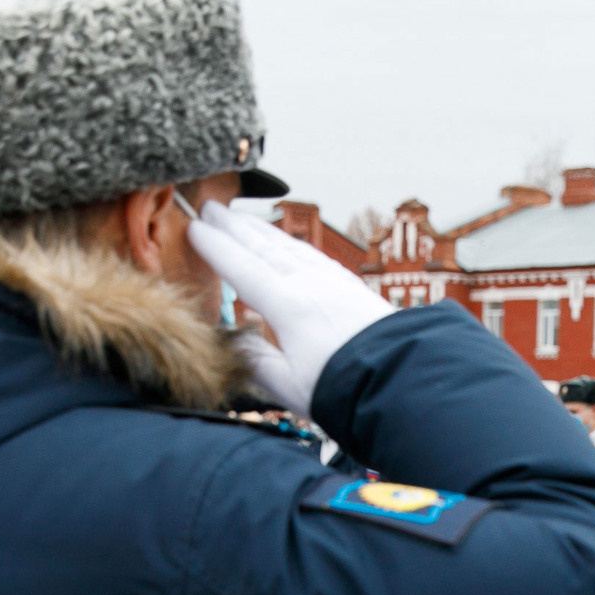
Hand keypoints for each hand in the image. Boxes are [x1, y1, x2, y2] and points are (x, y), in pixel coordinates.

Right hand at [186, 202, 391, 411]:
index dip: (215, 247)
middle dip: (234, 225)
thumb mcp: (287, 385)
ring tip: (241, 217)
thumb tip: (232, 340)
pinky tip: (289, 244)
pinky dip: (293, 244)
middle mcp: (310, 285)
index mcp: (288, 306)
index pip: (242, 268)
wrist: (400, 379)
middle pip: (264, 247)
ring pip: (290, 246)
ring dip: (262, 229)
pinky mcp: (352, 287)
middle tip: (211, 206)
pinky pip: (314, 255)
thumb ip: (255, 360)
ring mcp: (334, 282)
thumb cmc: (343, 388)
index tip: (194, 229)